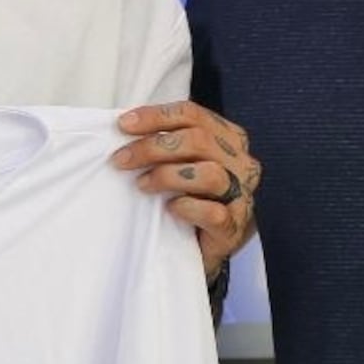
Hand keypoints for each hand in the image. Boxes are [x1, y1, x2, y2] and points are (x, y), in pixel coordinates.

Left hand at [113, 102, 260, 276]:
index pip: (193, 115)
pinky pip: (213, 212)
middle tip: (122, 160)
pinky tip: (170, 209)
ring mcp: (242, 195)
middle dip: (153, 147)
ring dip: (168, 176)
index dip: (156, 116)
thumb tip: (124, 126)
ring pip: (210, 173)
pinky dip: (187, 208)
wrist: (203, 248)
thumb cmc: (189, 197)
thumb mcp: (179, 162)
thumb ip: (165, 142)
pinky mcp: (234, 227)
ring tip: (143, 185)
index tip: (123, 125)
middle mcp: (241, 162)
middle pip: (199, 140)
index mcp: (229, 138)